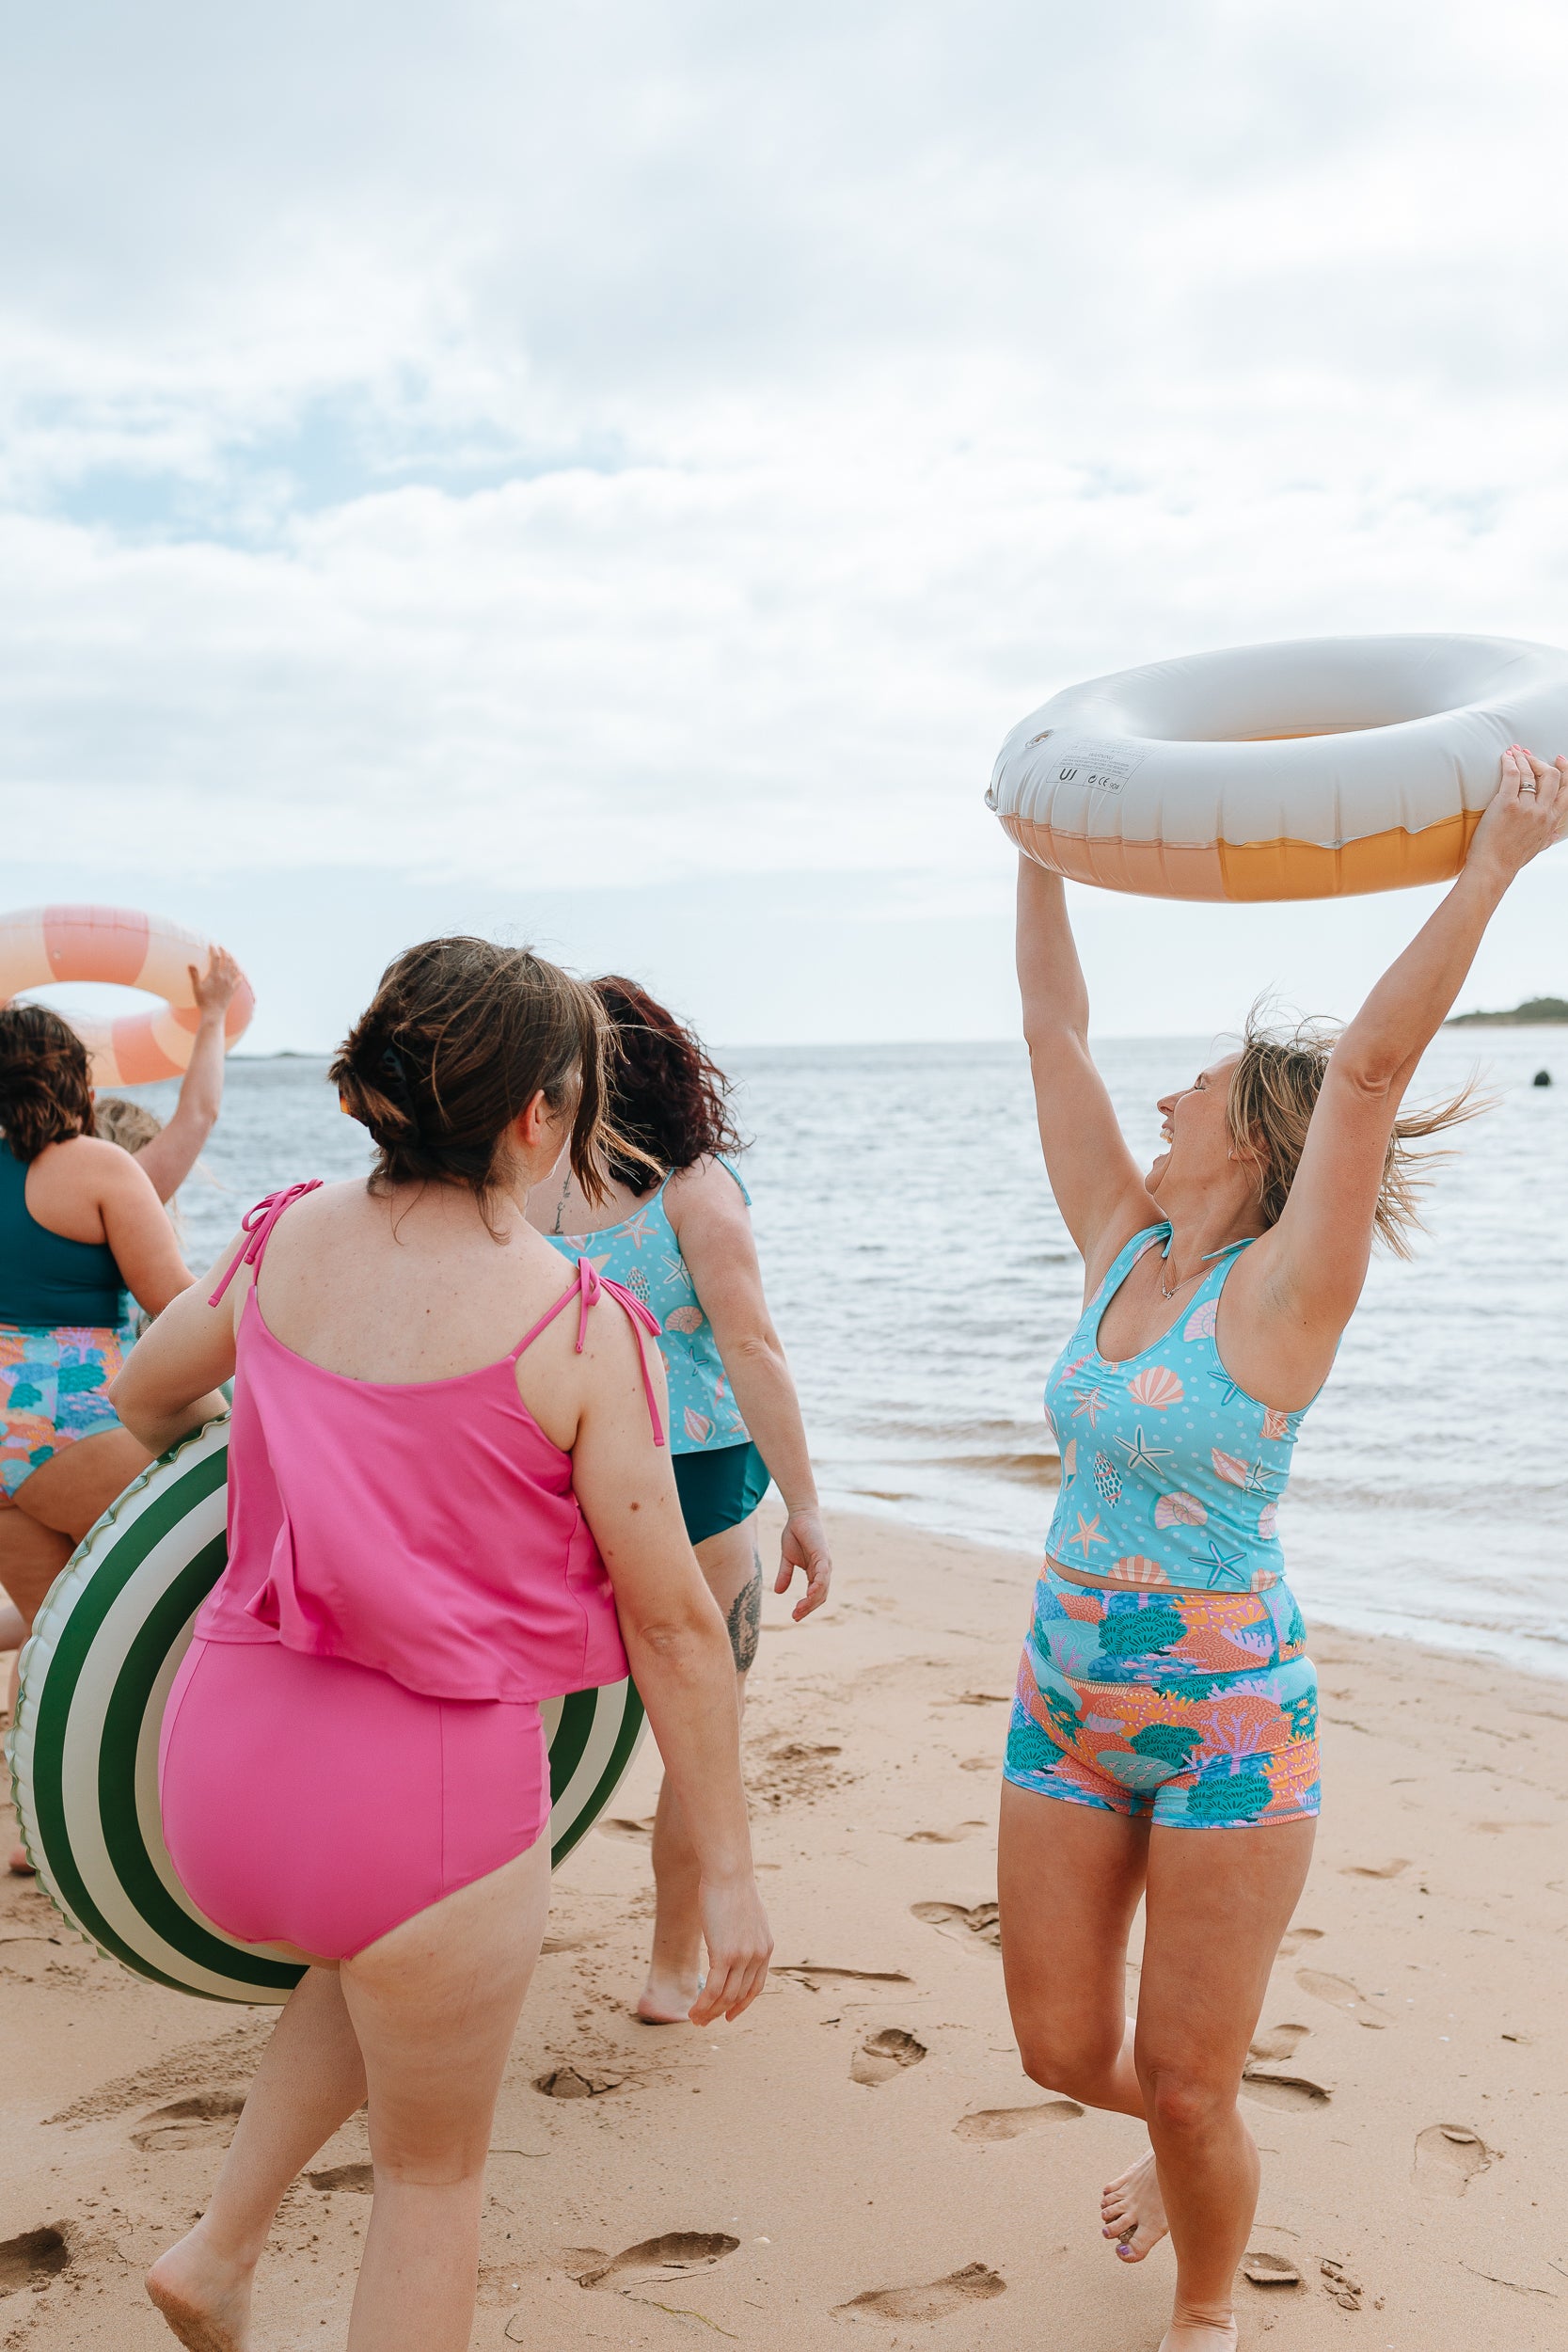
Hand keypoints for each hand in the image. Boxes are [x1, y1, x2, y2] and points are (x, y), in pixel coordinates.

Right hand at [189, 945, 243, 1024]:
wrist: (214, 1013)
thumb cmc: (203, 1001)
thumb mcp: (196, 988)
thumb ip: (194, 975)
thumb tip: (190, 964)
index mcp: (215, 975)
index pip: (215, 958)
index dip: (214, 950)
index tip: (211, 945)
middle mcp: (224, 978)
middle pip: (227, 960)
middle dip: (225, 952)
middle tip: (221, 948)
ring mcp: (230, 984)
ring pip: (234, 968)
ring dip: (232, 960)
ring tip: (230, 956)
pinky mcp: (233, 990)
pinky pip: (239, 980)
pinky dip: (239, 974)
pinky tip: (240, 972)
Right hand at [690, 1873, 772, 2023]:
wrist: (729, 1873)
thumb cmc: (732, 1887)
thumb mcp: (747, 1914)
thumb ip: (745, 1932)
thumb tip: (734, 1937)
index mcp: (766, 1947)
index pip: (755, 1986)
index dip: (742, 2004)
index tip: (730, 2015)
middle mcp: (757, 1956)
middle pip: (739, 1995)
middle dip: (721, 2012)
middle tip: (706, 2021)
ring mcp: (742, 1957)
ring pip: (725, 1996)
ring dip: (709, 2013)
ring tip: (696, 2020)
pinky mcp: (724, 1955)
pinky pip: (713, 1990)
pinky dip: (703, 2005)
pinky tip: (693, 2012)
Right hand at [775, 1505, 831, 1620]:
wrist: (799, 1515)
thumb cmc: (795, 1534)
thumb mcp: (787, 1558)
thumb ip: (785, 1574)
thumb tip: (778, 1592)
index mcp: (816, 1572)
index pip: (815, 1595)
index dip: (806, 1606)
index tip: (794, 1616)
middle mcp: (823, 1570)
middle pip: (820, 1596)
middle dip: (808, 1608)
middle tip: (795, 1616)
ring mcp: (825, 1564)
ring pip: (822, 1589)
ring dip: (812, 1601)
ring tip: (800, 1610)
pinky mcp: (823, 1556)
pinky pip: (822, 1575)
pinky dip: (817, 1586)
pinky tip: (809, 1594)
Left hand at [1468, 747, 1567, 883]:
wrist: (1493, 869)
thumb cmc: (1511, 861)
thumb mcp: (1537, 849)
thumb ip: (1548, 838)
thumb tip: (1556, 835)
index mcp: (1551, 821)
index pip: (1566, 790)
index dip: (1565, 771)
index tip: (1558, 760)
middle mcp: (1542, 812)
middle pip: (1551, 776)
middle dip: (1540, 762)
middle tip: (1528, 755)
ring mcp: (1525, 807)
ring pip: (1530, 773)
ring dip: (1522, 759)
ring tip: (1513, 752)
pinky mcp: (1506, 804)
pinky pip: (1512, 775)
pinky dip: (1510, 762)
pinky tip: (1506, 757)